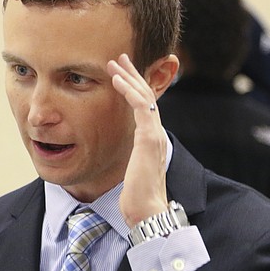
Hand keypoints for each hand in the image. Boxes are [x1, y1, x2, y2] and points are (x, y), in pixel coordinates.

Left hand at [107, 53, 167, 226]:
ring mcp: (153, 135)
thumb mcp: (130, 173)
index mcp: (151, 140)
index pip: (145, 107)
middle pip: (146, 96)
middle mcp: (155, 134)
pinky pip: (141, 107)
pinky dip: (129, 91)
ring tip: (114, 62)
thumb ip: (129, 161)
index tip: (121, 75)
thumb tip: (121, 160)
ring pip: (144, 96)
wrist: (148, 212)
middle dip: (132, 75)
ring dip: (128, 77)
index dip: (133, 89)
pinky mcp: (148, 138)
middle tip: (119, 58)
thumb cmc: (137, 199)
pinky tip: (117, 80)